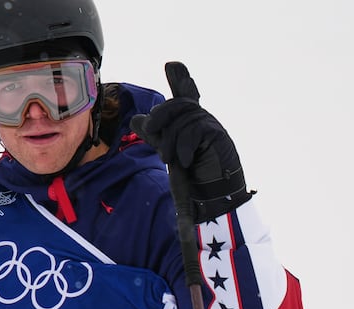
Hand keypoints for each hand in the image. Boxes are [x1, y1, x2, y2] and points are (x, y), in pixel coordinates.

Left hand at [130, 62, 251, 221]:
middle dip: (160, 116)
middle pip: (178, 104)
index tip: (172, 65)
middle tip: (150, 131)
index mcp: (190, 122)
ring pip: (183, 119)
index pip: (186, 94)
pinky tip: (185, 161)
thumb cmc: (192, 177)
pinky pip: (194, 131)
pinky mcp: (218, 136)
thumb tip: (136, 119)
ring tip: (169, 158)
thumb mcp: (168, 152)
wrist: (212, 197)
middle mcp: (202, 120)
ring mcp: (211, 126)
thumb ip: (155, 135)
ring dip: (170, 140)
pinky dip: (184, 147)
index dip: (180, 79)